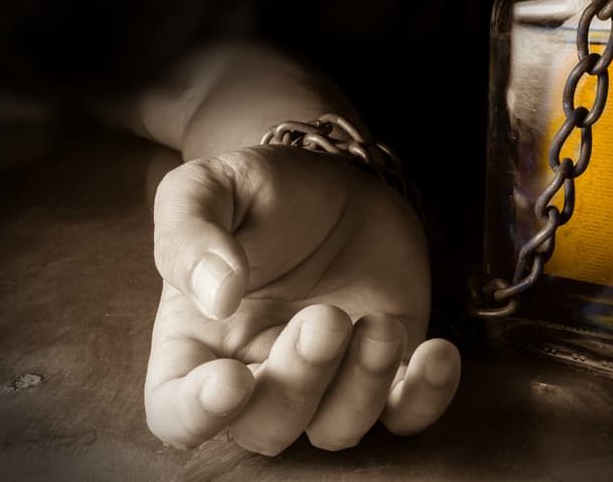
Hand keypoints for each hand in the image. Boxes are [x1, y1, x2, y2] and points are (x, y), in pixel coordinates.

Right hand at [144, 145, 459, 454]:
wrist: (336, 183)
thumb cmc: (261, 193)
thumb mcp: (207, 188)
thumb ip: (190, 233)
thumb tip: (216, 296)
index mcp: (197, 343)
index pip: (176, 412)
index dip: (198, 416)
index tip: (231, 380)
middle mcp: (257, 374)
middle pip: (267, 428)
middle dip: (300, 382)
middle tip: (326, 318)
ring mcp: (326, 378)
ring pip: (337, 429)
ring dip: (363, 387)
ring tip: (381, 324)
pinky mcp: (385, 369)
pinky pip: (406, 414)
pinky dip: (426, 398)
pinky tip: (435, 352)